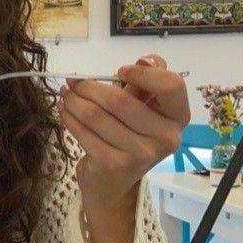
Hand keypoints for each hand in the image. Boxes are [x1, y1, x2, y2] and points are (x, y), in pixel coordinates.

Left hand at [58, 54, 188, 208]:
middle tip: (72, 82)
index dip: (144, 73)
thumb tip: (145, 60)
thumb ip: (147, 80)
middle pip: (120, 100)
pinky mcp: (114, 165)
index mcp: (178, 117)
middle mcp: (166, 138)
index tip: (120, 71)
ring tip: (66, 94)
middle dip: (88, 86)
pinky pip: (83, 132)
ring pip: (96, 115)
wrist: (113, 182)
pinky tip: (64, 110)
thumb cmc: (130, 135)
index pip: (171, 86)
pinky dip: (69, 117)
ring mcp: (140, 154)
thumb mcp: (143, 106)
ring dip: (74, 100)